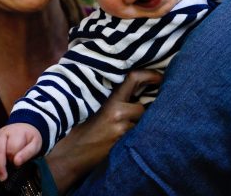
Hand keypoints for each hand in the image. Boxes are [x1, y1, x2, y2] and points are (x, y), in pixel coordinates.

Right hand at [0, 123, 41, 182]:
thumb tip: (16, 162)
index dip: (13, 159)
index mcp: (16, 133)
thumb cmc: (29, 138)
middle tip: (3, 178)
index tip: (17, 167)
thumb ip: (28, 153)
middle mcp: (3, 133)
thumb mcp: (35, 144)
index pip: (12, 147)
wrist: (24, 127)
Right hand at [46, 69, 162, 192]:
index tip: (160, 77)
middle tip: (142, 112)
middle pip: (142, 106)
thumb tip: (134, 93)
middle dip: (142, 110)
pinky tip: (123, 140)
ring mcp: (121, 129)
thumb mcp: (94, 106)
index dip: (149, 75)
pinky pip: (136, 136)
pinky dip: (134, 137)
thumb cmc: (81, 128)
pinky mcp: (122, 144)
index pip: (134, 78)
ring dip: (136, 125)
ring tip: (122, 129)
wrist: (70, 154)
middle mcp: (117, 111)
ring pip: (141, 122)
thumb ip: (114, 99)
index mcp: (110, 99)